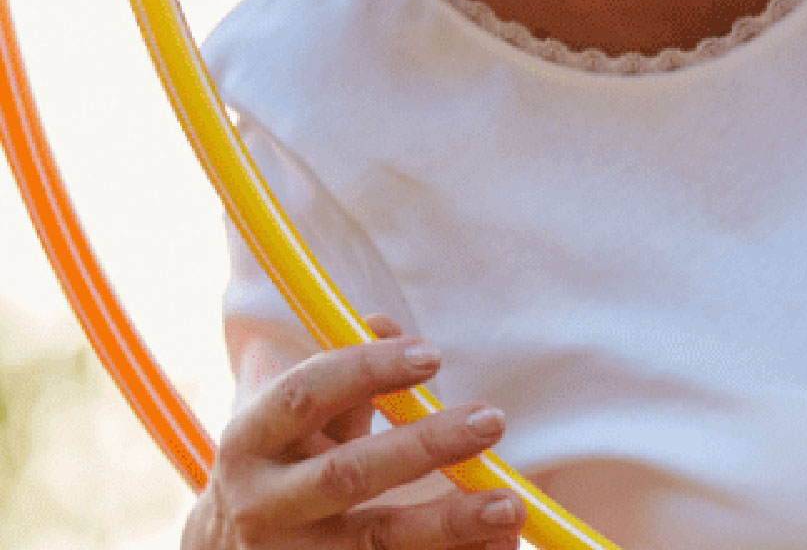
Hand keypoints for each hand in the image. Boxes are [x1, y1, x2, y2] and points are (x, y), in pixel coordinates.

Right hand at [184, 326, 523, 549]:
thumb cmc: (280, 465)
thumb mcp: (294, 418)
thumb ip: (342, 373)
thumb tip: (384, 325)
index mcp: (252, 440)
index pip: (306, 394)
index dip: (367, 370)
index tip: (433, 356)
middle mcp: (261, 504)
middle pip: (347, 475)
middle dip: (424, 448)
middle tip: (492, 421)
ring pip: (373, 542)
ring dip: (448, 526)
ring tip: (509, 507)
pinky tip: (494, 547)